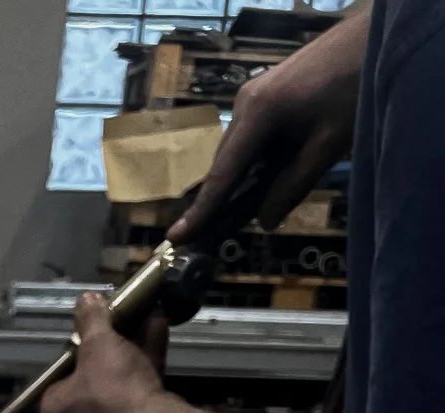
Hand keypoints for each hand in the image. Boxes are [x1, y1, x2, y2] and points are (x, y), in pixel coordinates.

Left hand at [38, 295, 173, 412]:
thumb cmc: (112, 387)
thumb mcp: (98, 344)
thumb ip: (91, 320)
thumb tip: (85, 299)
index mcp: (54, 409)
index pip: (57, 372)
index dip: (76, 346)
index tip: (91, 327)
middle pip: (92, 373)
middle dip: (112, 340)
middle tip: (121, 315)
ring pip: (118, 379)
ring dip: (134, 345)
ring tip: (145, 313)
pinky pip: (136, 388)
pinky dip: (146, 360)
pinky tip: (159, 328)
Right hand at [170, 6, 369, 240]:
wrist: (373, 39)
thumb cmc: (356, 86)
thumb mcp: (328, 144)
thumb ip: (293, 185)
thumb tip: (264, 221)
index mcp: (258, 112)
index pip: (224, 171)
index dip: (203, 208)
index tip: (177, 236)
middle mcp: (246, 102)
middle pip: (226, 162)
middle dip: (223, 197)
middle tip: (219, 234)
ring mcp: (255, 94)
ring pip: (240, 150)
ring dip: (245, 178)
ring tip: (252, 208)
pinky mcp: (267, 93)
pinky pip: (253, 137)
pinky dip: (257, 160)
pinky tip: (270, 176)